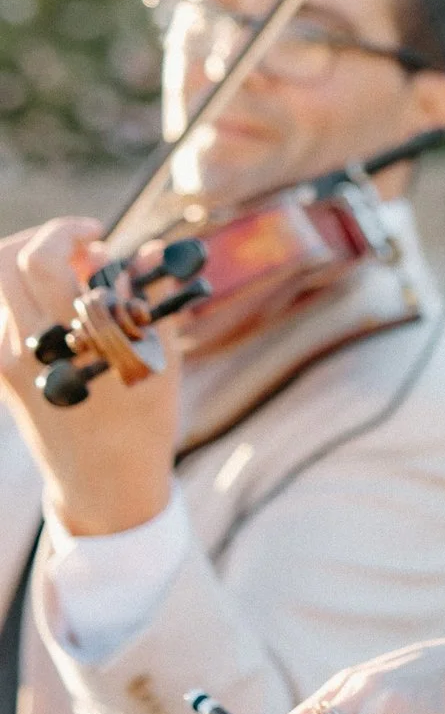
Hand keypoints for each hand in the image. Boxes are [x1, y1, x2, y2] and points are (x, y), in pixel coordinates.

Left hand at [0, 219, 179, 535]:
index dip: (68, 233)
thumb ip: (152, 302)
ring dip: (30, 265)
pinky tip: (58, 310)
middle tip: (81, 251)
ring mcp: (6, 358)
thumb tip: (151, 252)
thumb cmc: (143, 423)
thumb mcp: (160, 363)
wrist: (104, 481)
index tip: (98, 234)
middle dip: (44, 241)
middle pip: (6, 261)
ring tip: (69, 276)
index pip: (44, 261)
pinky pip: (2, 312)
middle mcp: (29, 347)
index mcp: (73, 343)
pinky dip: (26, 296)